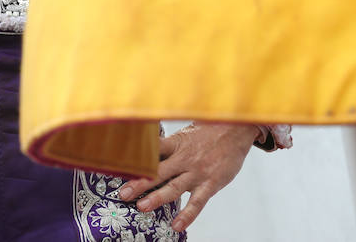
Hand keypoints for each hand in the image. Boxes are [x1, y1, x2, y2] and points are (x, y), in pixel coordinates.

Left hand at [115, 122, 256, 232]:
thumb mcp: (186, 133)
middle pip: (158, 171)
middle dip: (139, 183)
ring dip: (157, 198)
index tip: (118, 165)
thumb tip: (144, 149)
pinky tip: (177, 226)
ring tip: (142, 207)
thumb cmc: (208, 132)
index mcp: (176, 143)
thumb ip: (168, 145)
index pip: (152, 150)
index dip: (135, 158)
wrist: (237, 129)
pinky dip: (188, 215)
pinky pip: (198, 202)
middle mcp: (185, 158)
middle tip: (122, 193)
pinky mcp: (211, 183)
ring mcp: (198, 172)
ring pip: (174, 187)